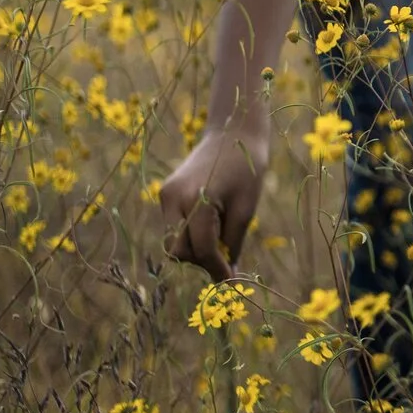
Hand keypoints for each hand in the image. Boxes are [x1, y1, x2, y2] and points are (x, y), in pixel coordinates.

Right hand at [158, 126, 267, 280]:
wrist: (233, 131)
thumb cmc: (248, 169)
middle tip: (227, 254)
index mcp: (197, 198)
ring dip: (195, 248)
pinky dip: (190, 234)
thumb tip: (228, 276)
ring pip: (173, 241)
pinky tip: (211, 220)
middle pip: (178, 250)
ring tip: (221, 230)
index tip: (230, 280)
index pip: (200, 248)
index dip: (216, 268)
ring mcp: (165, 195)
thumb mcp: (246, 209)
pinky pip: (174, 227)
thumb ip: (233, 243)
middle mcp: (173, 198)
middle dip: (201, 260)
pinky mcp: (165, 193)